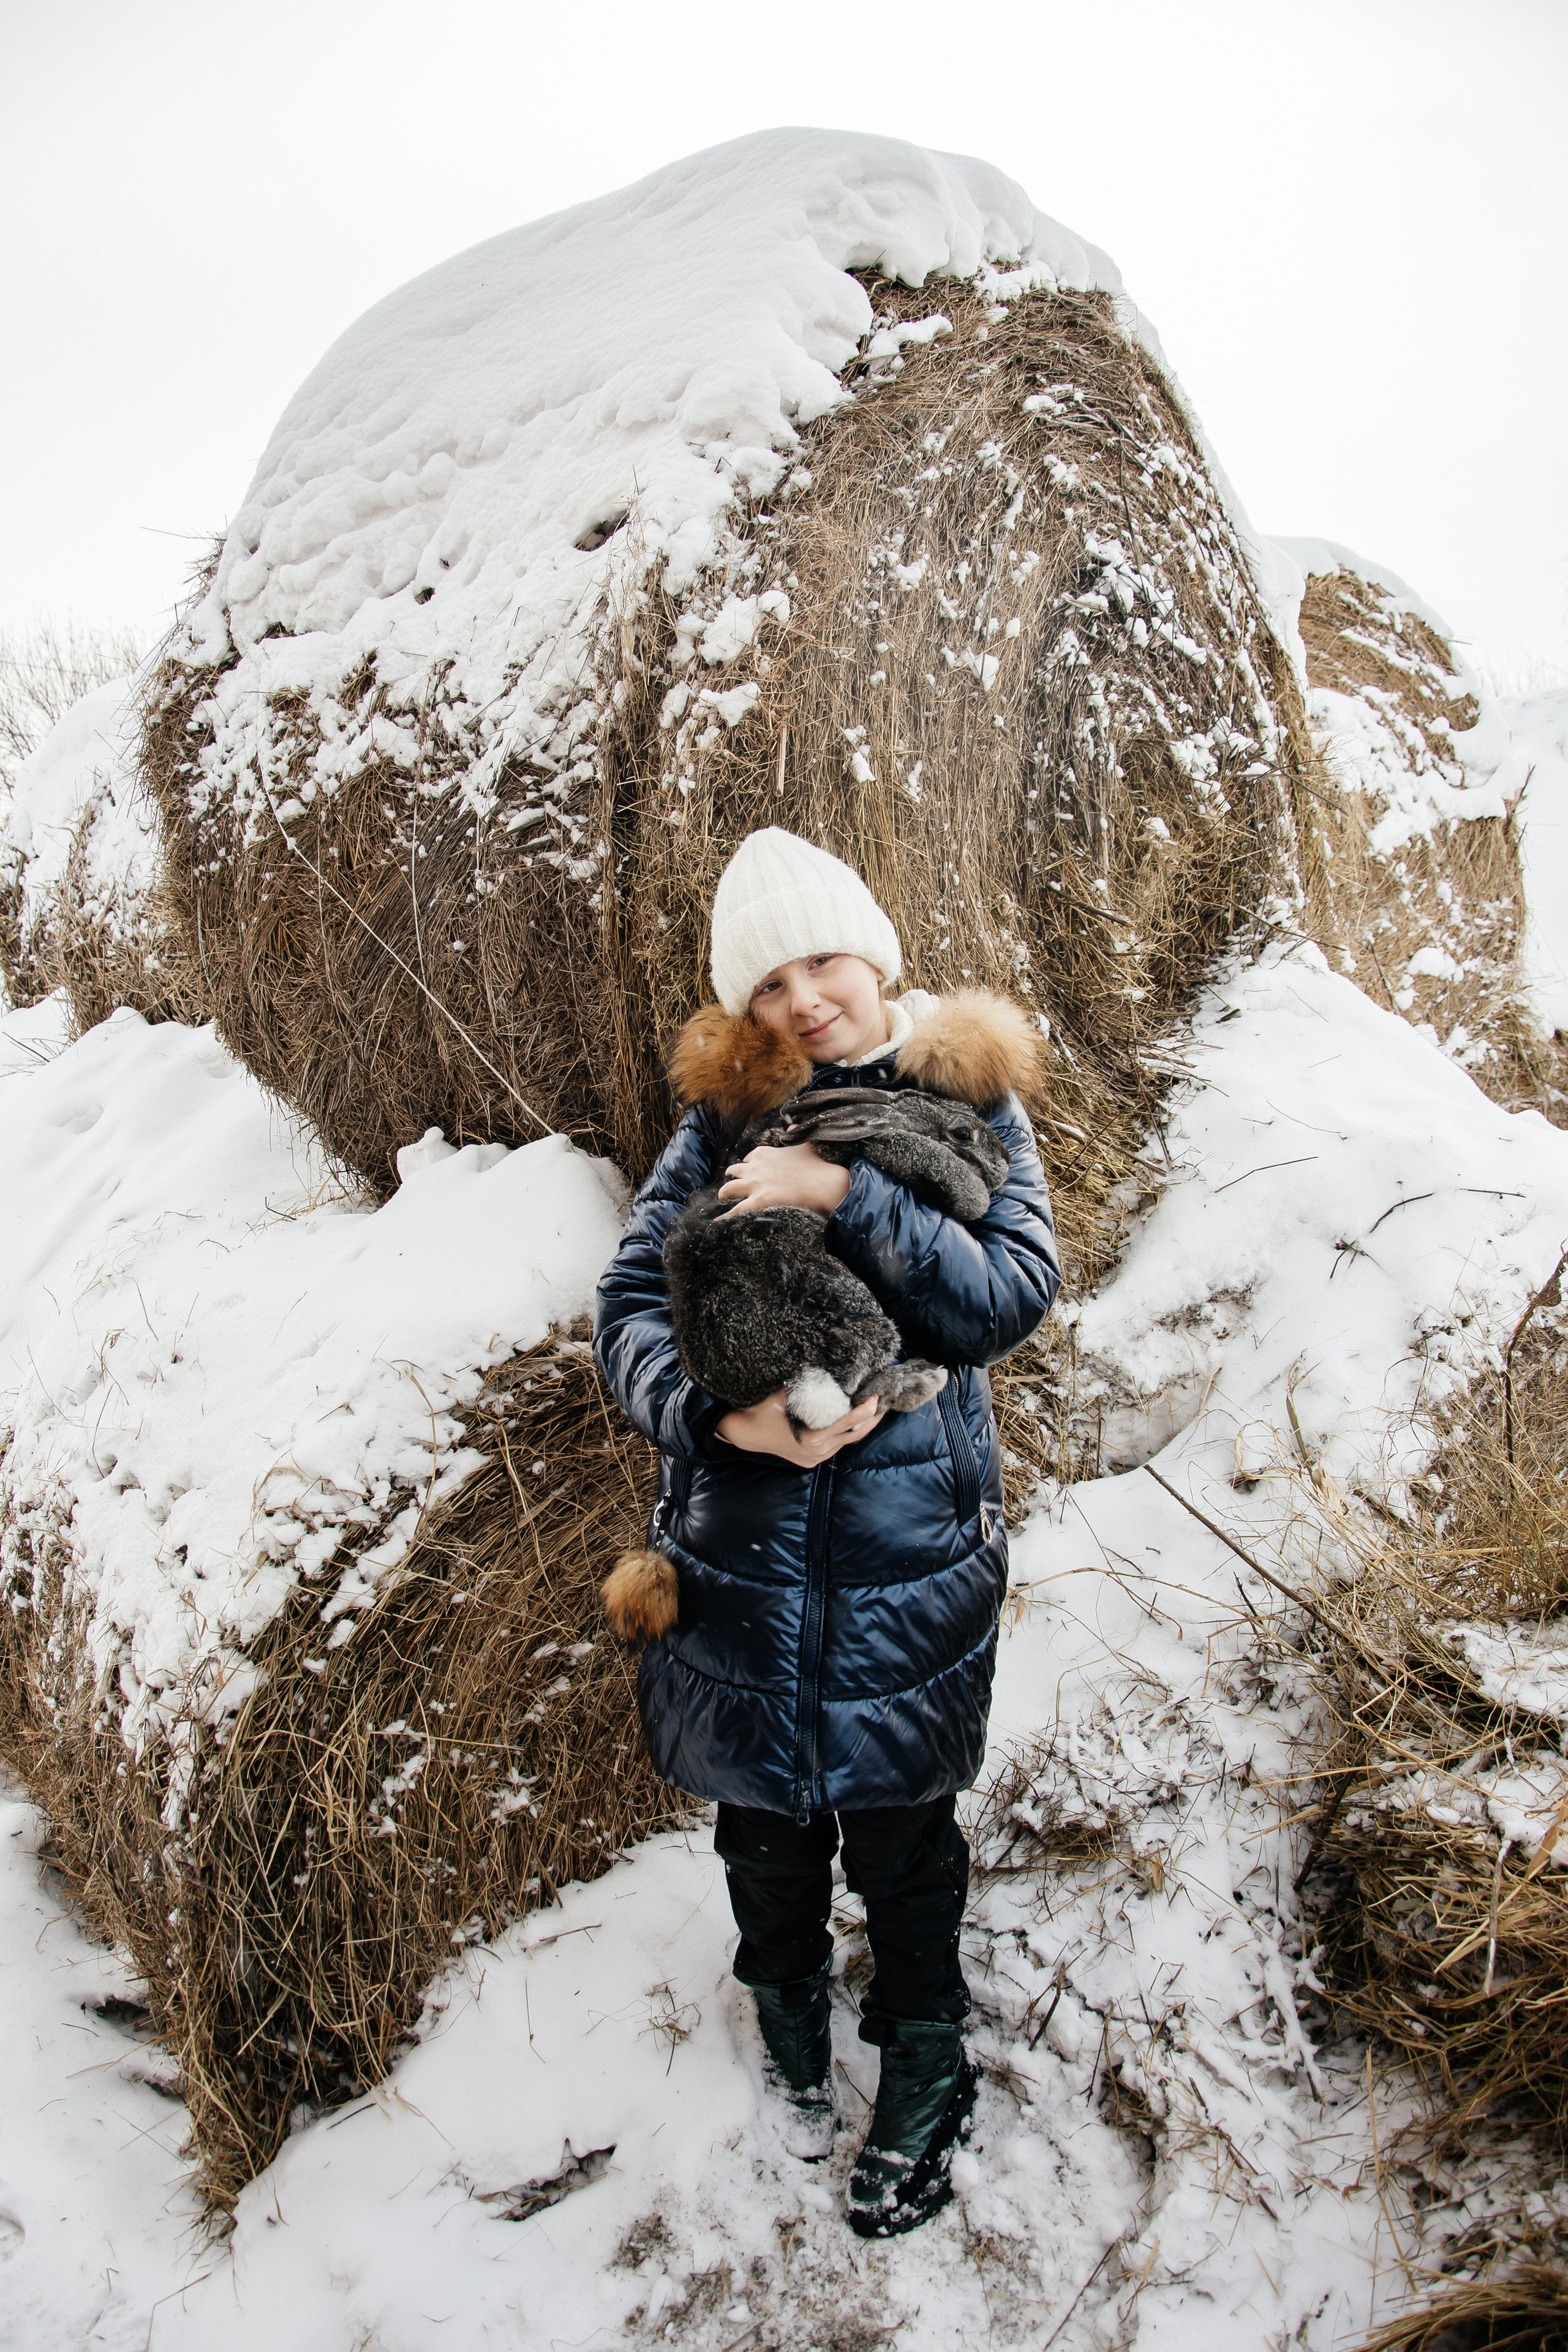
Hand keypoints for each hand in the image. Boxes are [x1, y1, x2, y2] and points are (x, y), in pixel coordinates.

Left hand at [716, 1141, 851, 1216]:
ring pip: (729, 1189)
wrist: (823, 1183)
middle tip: (730, 1182)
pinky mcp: (758, 1201)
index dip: (748, 1164)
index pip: (749, 1158)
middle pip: (735, 1171)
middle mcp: (755, 1167)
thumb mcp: (803, 1142)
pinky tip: (718, 1223)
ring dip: (724, 1194)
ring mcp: (755, 1184)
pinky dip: (725, 1217)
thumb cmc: (815, 1164)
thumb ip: (795, 1131)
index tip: (748, 1168)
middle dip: (732, 1176)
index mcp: (764, 1153)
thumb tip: (792, 1122)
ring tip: (722, 1198)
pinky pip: (736, 1210)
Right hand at [717, 1388, 883, 1465]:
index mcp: (812, 1436)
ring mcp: (816, 1458)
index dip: (865, 1410)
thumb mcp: (783, 1393)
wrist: (746, 1434)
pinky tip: (852, 1421)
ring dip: (860, 1426)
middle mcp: (818, 1451)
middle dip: (872, 1419)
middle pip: (854, 1435)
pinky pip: (835, 1447)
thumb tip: (828, 1365)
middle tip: (885, 1402)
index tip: (877, 1396)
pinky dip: (845, 1434)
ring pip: (846, 1442)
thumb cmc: (763, 1409)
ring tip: (875, 1410)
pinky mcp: (812, 1460)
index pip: (847, 1422)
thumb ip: (806, 1383)